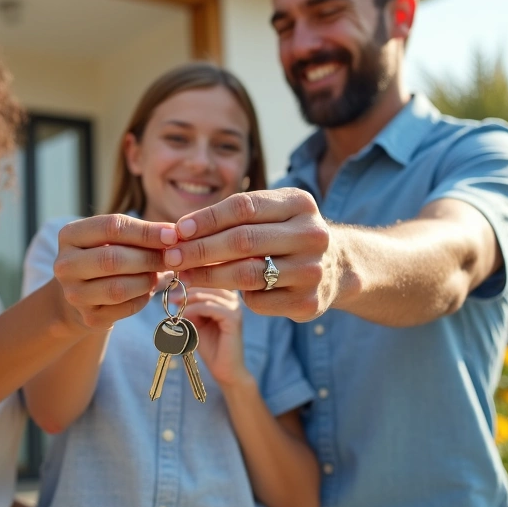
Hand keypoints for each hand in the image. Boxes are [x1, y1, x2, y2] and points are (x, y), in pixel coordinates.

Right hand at [52, 214, 177, 331]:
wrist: (82, 293)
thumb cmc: (105, 256)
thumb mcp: (114, 238)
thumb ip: (140, 233)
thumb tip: (174, 235)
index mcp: (70, 235)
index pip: (111, 227)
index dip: (145, 231)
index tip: (172, 235)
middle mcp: (65, 265)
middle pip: (113, 259)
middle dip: (149, 258)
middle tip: (172, 257)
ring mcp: (74, 294)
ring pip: (119, 288)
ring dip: (148, 280)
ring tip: (159, 273)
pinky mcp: (89, 317)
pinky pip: (125, 308)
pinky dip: (144, 298)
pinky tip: (148, 289)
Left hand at [163, 188, 343, 322]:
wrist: (336, 267)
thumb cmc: (286, 234)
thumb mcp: (271, 213)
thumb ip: (233, 217)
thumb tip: (180, 232)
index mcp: (300, 203)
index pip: (244, 207)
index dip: (206, 218)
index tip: (178, 230)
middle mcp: (311, 234)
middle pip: (242, 241)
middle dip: (199, 249)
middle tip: (171, 256)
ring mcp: (312, 271)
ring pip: (246, 274)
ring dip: (208, 275)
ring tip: (183, 274)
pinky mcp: (308, 303)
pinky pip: (258, 301)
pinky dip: (237, 296)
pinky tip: (227, 290)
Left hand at [182, 287, 251, 387]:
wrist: (223, 369)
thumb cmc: (210, 346)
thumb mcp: (195, 321)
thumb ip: (189, 306)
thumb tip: (176, 293)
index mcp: (227, 296)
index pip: (208, 279)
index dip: (190, 281)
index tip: (172, 288)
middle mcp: (234, 299)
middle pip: (209, 283)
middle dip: (188, 290)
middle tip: (172, 299)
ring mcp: (236, 308)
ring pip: (208, 294)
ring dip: (189, 300)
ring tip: (176, 309)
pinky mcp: (234, 319)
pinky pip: (210, 307)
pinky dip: (195, 310)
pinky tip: (185, 317)